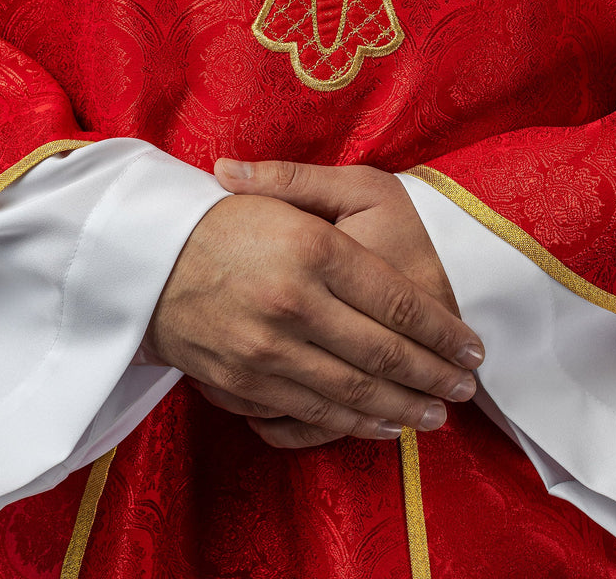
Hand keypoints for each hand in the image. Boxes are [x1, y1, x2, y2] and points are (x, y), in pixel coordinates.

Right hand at [144, 179, 482, 451]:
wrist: (144, 259)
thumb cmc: (223, 216)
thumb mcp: (282, 189)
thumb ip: (335, 203)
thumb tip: (391, 218)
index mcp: (311, 248)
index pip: (396, 301)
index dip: (441, 331)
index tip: (471, 347)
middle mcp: (293, 303)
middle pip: (382, 354)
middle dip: (433, 377)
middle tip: (465, 388)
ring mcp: (267, 350)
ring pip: (353, 394)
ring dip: (402, 409)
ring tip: (435, 415)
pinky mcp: (244, 383)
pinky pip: (313, 413)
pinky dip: (355, 425)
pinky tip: (380, 425)